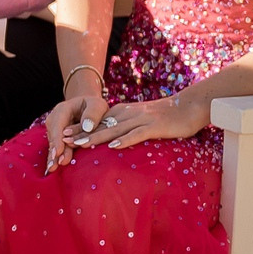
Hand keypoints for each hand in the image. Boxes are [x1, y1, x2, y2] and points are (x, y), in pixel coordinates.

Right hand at [40, 94, 105, 173]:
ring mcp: (55, 130)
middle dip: (54, 151)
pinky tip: (54, 167)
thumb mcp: (97, 104)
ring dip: (54, 156)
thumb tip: (87, 127)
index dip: (58, 139)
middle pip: (54, 136)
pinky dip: (56, 157)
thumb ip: (93, 113)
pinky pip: (57, 148)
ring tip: (53, 169)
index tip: (58, 151)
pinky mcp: (59, 138)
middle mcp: (55, 120)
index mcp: (63, 109)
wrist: (89, 107)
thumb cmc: (95, 106)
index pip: (58, 124)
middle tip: (55, 165)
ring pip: (54, 144)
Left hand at [52, 89, 207, 161]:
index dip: (80, 129)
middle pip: (101, 125)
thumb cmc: (165, 116)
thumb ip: (126, 126)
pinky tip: (114, 147)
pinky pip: (138, 133)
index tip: (63, 135)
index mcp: (123, 112)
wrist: (189, 105)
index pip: (97, 121)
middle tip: (63, 140)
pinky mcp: (154, 126)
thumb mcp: (140, 119)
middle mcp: (128, 114)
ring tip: (80, 144)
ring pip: (114, 129)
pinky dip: (126, 140)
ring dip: (97, 137)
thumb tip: (111, 140)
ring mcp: (141, 119)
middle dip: (81, 133)